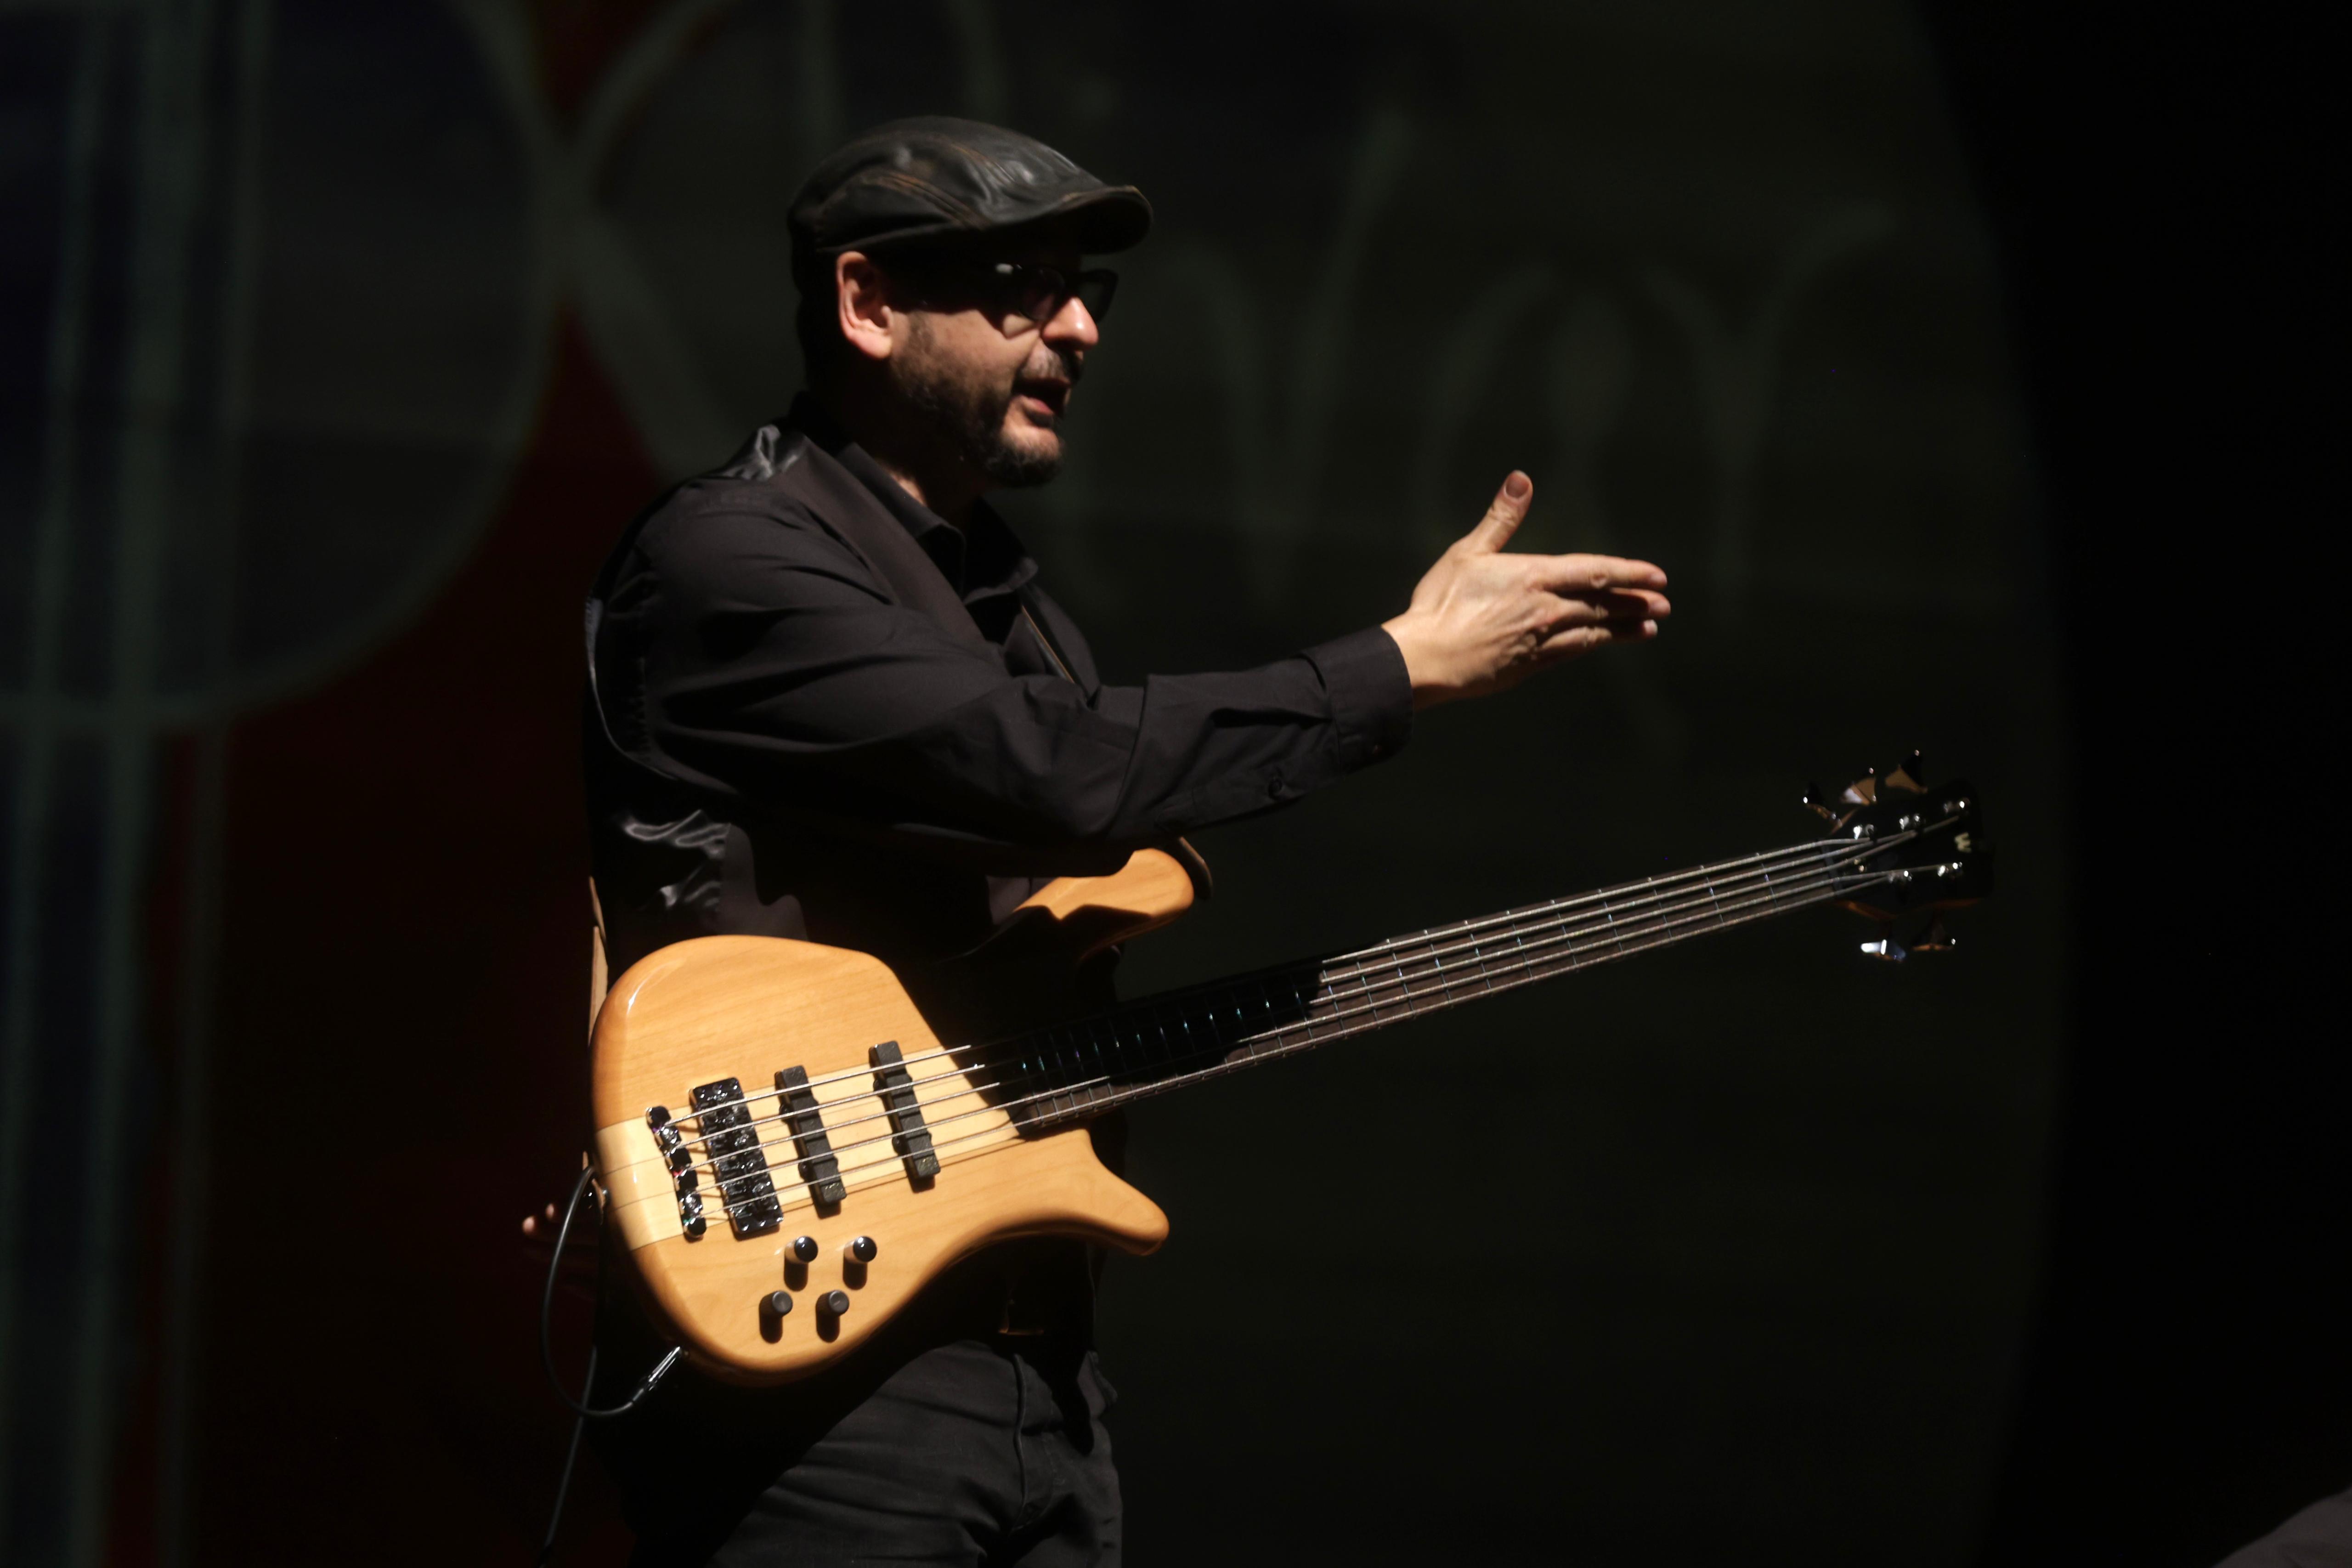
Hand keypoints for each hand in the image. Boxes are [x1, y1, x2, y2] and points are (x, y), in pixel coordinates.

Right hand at [1381, 472, 1668, 710]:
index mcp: (1534, 577)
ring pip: (1593, 631)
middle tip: (1664, 604)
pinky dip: (1594, 644)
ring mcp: (1541, 640)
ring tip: (1649, 628)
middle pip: (1602, 604)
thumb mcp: (1468, 552)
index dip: (1630, 573)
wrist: (1427, 658)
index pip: (1595, 572)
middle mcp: (1546, 609)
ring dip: (1624, 628)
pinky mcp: (1531, 665)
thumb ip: (1501, 518)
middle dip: (1636, 603)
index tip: (1658, 576)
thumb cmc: (1441, 602)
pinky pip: (1572, 652)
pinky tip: (1602, 643)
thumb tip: (1521, 479)